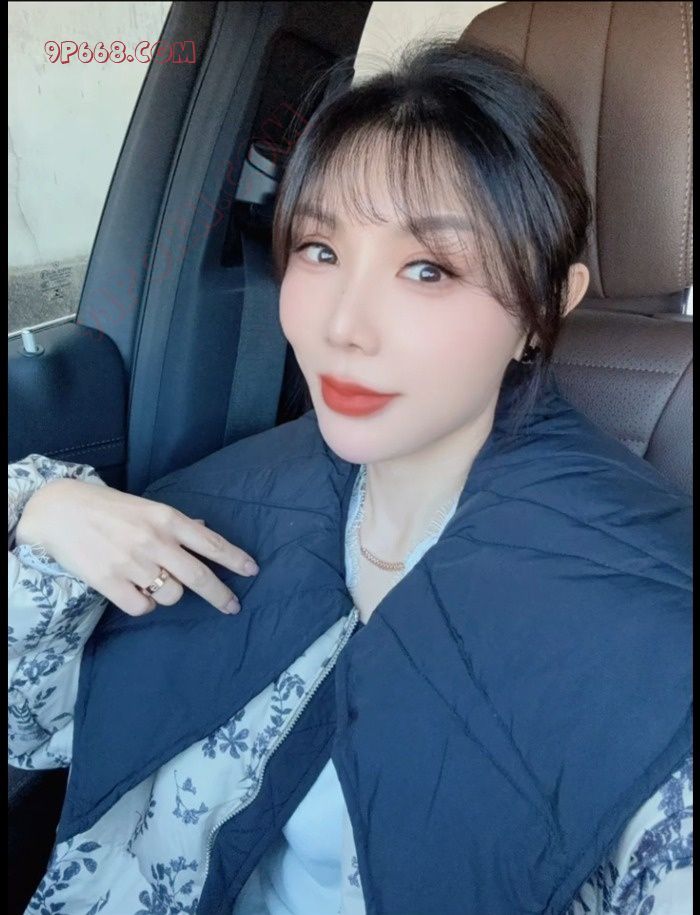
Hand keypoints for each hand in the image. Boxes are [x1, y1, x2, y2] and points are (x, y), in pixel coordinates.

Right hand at [14, 478, 258, 615]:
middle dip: (221, 596)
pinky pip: (143, 607)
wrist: (58, 510)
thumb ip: (177, 523)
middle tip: (232, 606)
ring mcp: (132, 563)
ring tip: (154, 581)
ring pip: (172, 596)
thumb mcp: (146, 507)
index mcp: (167, 518)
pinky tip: (136, 591)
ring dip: (170, 594)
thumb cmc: (106, 507)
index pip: (212, 543)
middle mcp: (154, 541)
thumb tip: (205, 530)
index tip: (252, 571)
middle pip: (200, 577)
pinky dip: (144, 604)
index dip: (235, 560)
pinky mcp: (110, 582)